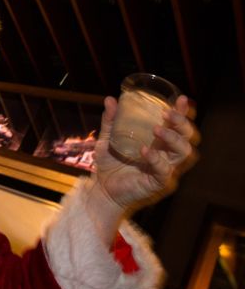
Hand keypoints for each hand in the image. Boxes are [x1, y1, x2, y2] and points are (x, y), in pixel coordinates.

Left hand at [93, 95, 198, 212]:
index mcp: (159, 143)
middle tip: (167, 113)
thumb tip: (110, 99)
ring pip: (183, 153)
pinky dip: (156, 159)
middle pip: (187, 138)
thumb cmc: (110, 164)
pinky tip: (145, 150)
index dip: (183, 113)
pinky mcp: (157, 183)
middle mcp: (166, 155)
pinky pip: (164, 171)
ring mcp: (164, 169)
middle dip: (181, 124)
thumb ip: (110, 121)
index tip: (180, 99)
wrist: (102, 189)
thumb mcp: (107, 139)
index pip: (177, 126)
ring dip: (173, 138)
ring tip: (156, 129)